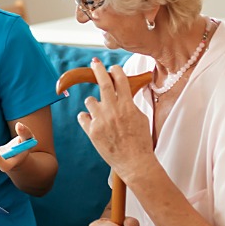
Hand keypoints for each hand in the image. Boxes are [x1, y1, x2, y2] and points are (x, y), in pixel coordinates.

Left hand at [78, 61, 152, 177]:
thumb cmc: (141, 142)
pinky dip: (86, 117)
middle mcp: (113, 110)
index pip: (120, 81)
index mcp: (127, 106)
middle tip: (94, 63)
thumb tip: (124, 95)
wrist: (135, 162)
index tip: (113, 67)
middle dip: (98, 70)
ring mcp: (101, 120)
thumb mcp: (141, 119)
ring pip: (90, 100)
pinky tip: (93, 122)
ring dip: (93, 103)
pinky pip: (82, 116)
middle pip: (103, 84)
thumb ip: (131, 105)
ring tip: (101, 113)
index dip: (116, 71)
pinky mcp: (92, 131)